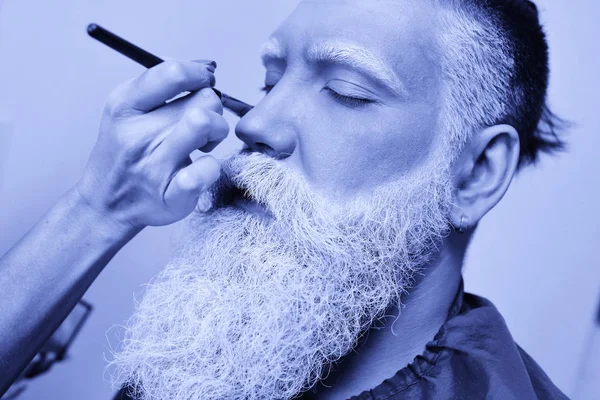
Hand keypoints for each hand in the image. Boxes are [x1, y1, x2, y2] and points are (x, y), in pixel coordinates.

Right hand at [75, 60, 227, 229]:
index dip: (199, 74)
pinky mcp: (172, 197)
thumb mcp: (128, 111)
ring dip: (216, 132)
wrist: (107, 205)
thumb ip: (163, 84)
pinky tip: (202, 169)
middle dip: (211, 107)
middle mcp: (136, 135)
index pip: (174, 73)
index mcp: (124, 106)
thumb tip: (204, 66)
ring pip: (207, 124)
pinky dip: (212, 167)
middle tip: (199, 124)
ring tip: (204, 143)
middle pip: (203, 99)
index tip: (203, 82)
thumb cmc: (126, 153)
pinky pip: (207, 169)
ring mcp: (154, 167)